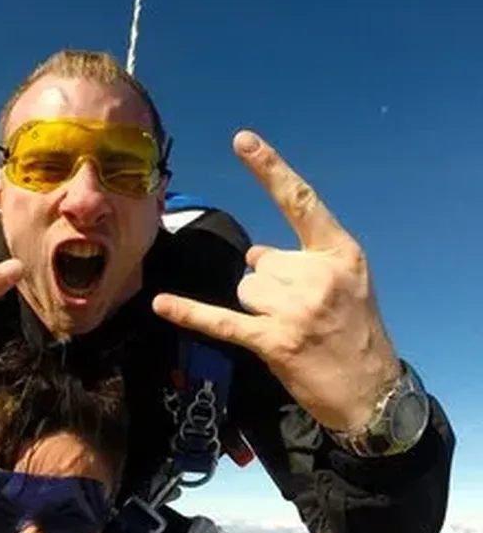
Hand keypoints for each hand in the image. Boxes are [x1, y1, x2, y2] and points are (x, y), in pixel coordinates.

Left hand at [153, 131, 400, 431]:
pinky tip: (162, 304)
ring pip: (245, 289)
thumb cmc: (357, 333)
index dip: (270, 170)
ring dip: (257, 309)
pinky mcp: (273, 340)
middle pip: (259, 261)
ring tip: (289, 328)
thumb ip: (301, 260)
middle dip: (270, 285)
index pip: (300, 202)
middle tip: (299, 312)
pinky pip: (221, 320)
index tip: (242, 140)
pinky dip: (190, 313)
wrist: (371, 392)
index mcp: (339, 253)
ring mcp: (295, 309)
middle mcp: (318, 275)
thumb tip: (253, 256)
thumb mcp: (347, 283)